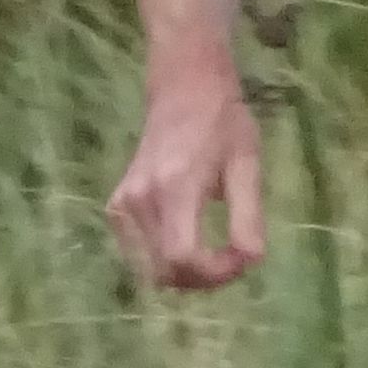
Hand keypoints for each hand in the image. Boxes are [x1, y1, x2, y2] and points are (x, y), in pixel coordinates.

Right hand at [108, 65, 267, 290]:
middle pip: (165, 271)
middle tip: (232, 260)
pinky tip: (188, 240)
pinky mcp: (117, 206)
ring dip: (184, 273)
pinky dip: (163, 259)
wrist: (184, 89)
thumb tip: (250, 262)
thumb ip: (248, 216)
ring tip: (213, 252)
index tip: (242, 260)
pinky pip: (138, 254)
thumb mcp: (247, 166)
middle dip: (202, 278)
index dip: (214, 273)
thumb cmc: (222, 123)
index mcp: (175, 187)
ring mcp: (123, 203)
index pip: (183, 257)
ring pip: (150, 269)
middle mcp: (141, 199)